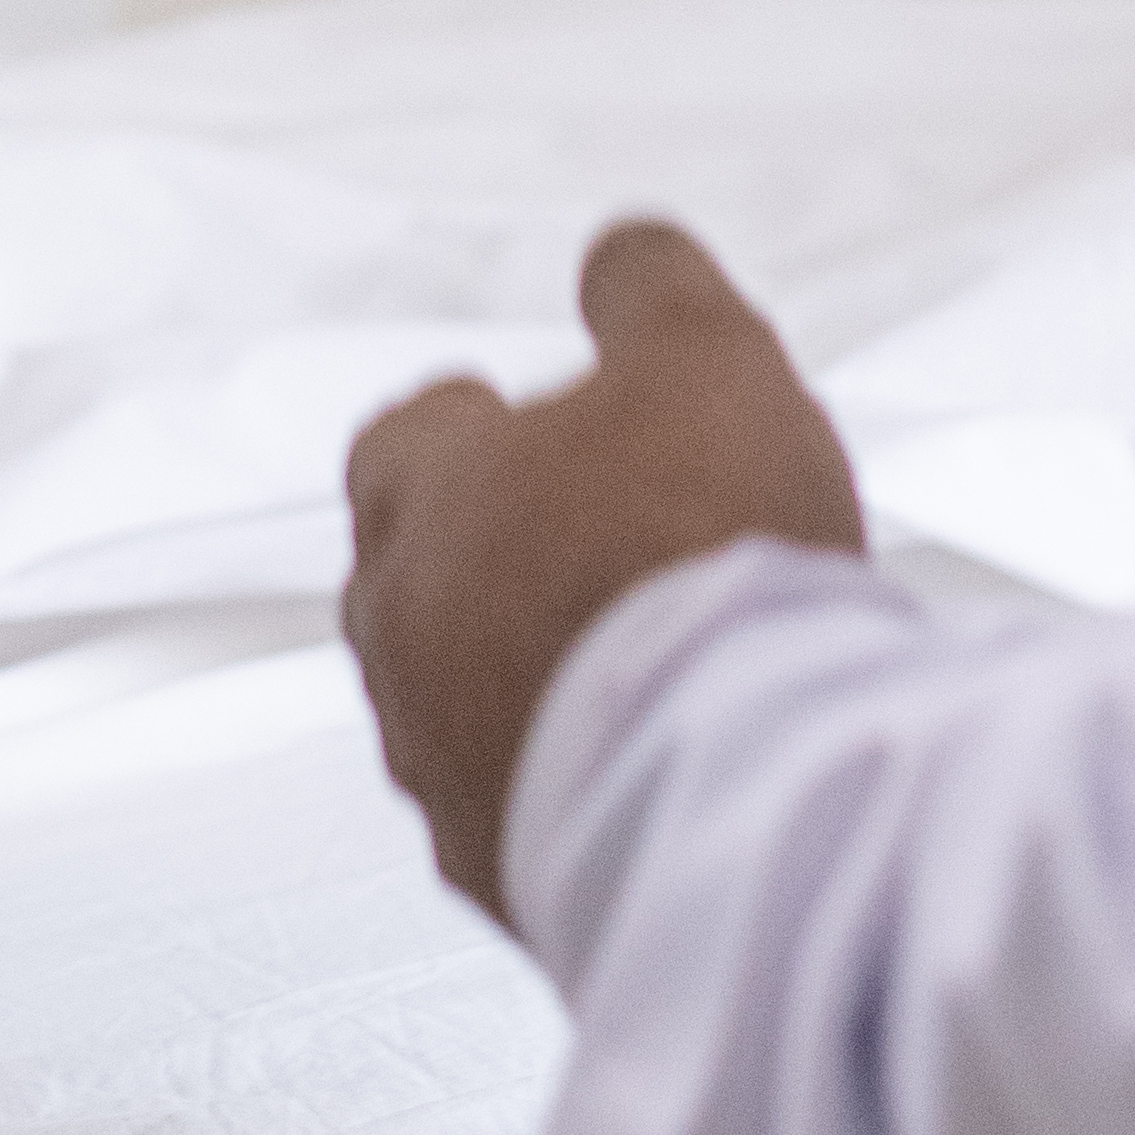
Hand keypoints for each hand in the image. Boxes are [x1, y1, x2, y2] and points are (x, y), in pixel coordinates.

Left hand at [346, 225, 865, 920]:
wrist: (733, 785)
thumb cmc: (704, 558)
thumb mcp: (703, 358)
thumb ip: (652, 290)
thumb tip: (620, 253)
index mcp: (425, 501)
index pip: (402, 441)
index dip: (467, 427)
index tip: (512, 421)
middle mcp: (402, 640)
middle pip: (410, 582)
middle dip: (482, 559)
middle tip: (571, 547)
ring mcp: (439, 770)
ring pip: (448, 710)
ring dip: (515, 684)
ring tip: (617, 674)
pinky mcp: (500, 882)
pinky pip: (507, 824)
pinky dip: (559, 795)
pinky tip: (641, 784)